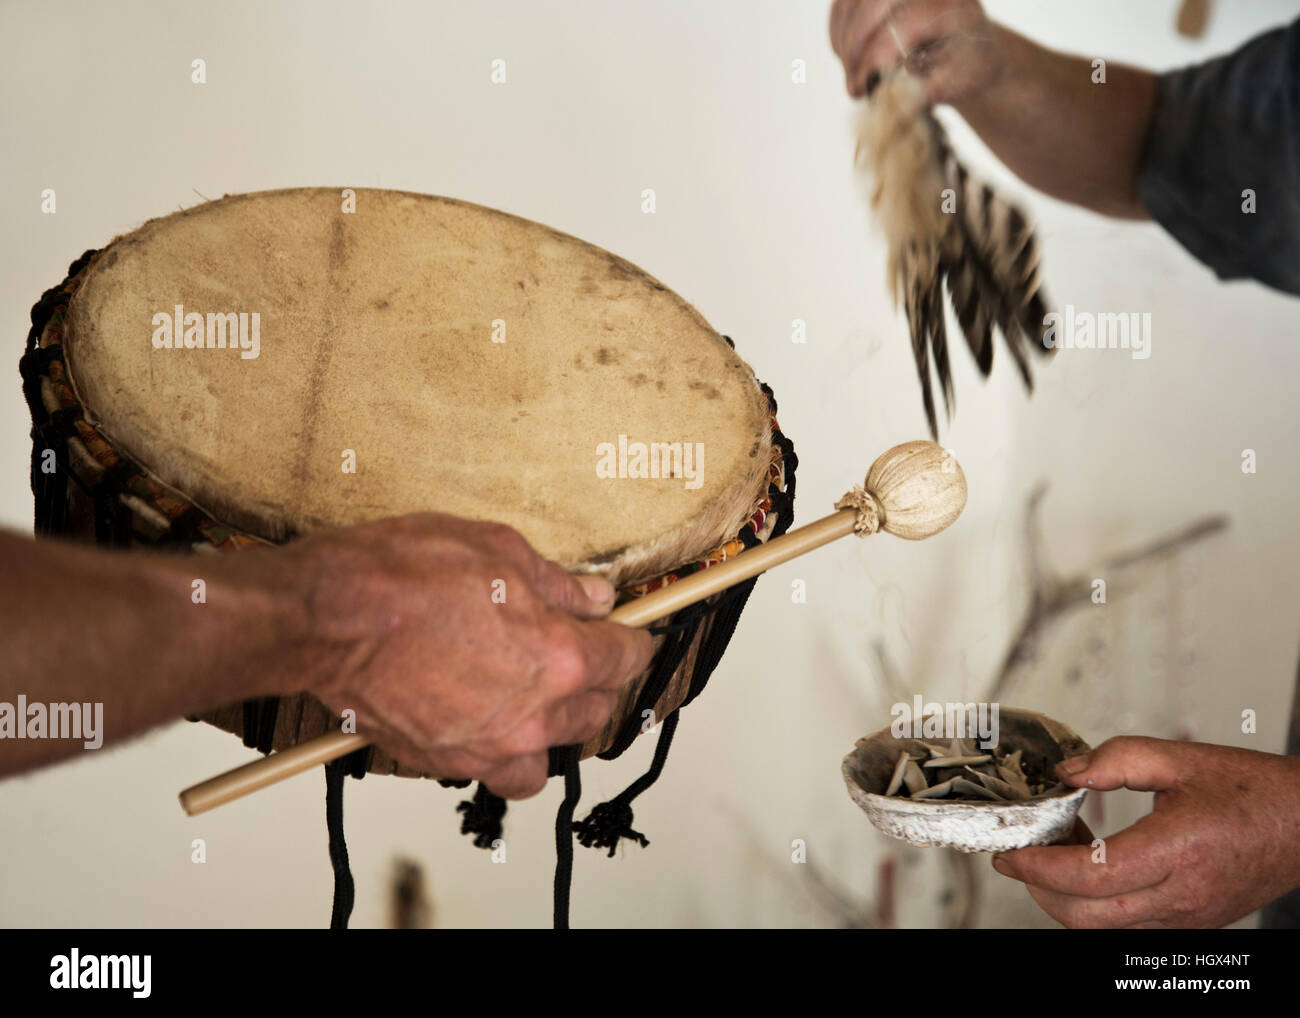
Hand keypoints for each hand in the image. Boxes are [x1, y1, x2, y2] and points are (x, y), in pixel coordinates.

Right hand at [273, 513, 652, 798]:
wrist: (325, 618)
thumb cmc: (401, 577)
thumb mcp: (497, 550)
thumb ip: (557, 583)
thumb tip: (594, 598)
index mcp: (558, 657)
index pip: (625, 659)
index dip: (636, 640)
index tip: (634, 633)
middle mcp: (532, 714)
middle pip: (596, 709)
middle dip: (600, 680)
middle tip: (587, 653)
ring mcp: (489, 746)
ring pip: (552, 754)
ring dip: (558, 726)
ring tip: (545, 697)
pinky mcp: (447, 761)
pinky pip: (498, 774)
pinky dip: (508, 755)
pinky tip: (497, 722)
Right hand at [829, 0, 1001, 102]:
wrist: (971, 48)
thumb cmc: (965, 67)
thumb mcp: (957, 83)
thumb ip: (925, 91)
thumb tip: (891, 100)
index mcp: (950, 5)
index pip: (900, 25)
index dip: (873, 60)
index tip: (860, 90)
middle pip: (871, 4)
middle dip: (853, 48)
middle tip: (852, 85)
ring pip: (851, 2)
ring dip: (842, 39)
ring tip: (850, 72)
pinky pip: (844, 4)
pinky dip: (838, 30)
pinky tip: (846, 56)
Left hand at [990, 736, 1299, 927]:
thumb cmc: (1254, 792)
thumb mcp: (1179, 758)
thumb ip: (1116, 759)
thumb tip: (1068, 774)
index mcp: (1177, 850)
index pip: (1089, 876)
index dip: (1040, 868)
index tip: (1011, 852)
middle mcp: (1182, 895)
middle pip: (1086, 916)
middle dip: (1040, 890)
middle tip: (1021, 856)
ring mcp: (1188, 917)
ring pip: (1104, 930)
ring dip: (1066, 901)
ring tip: (1058, 856)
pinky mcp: (1192, 924)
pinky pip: (1128, 929)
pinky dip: (1096, 908)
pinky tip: (1093, 870)